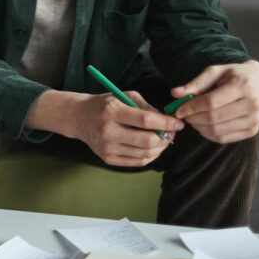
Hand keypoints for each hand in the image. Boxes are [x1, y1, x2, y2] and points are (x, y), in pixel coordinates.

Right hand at [70, 91, 184, 166]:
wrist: (79, 118)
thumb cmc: (104, 105)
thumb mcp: (123, 96)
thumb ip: (146, 107)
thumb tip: (167, 120)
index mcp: (112, 112)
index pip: (146, 120)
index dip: (166, 123)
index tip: (178, 123)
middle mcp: (108, 131)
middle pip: (147, 141)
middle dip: (166, 137)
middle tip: (172, 132)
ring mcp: (107, 148)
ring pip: (145, 154)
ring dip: (160, 147)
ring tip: (163, 139)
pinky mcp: (108, 159)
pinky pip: (138, 162)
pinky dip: (150, 155)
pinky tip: (152, 147)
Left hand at [170, 62, 258, 142]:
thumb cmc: (234, 75)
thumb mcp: (216, 72)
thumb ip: (196, 83)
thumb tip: (174, 93)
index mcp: (243, 85)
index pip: (211, 102)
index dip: (191, 108)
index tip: (178, 110)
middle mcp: (252, 104)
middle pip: (213, 118)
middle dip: (193, 118)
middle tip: (184, 115)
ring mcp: (254, 120)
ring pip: (217, 131)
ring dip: (199, 127)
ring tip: (193, 118)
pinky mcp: (252, 131)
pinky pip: (223, 139)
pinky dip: (208, 134)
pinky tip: (203, 125)